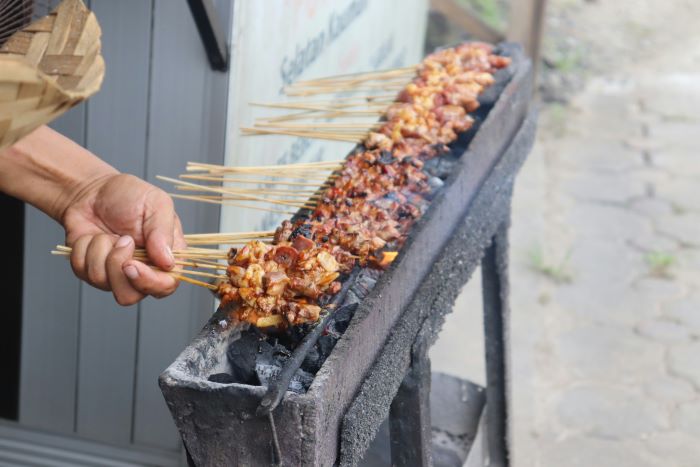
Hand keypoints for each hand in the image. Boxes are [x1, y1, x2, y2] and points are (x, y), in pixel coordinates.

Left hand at [62, 173, 186, 304]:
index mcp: (165, 257)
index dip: (149, 282)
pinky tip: (92, 236)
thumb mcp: (156, 203)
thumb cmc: (129, 194)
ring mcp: (115, 273)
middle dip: (117, 269)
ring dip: (100, 252)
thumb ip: (163, 231)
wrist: (92, 191)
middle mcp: (142, 270)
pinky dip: (84, 249)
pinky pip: (83, 272)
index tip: (131, 265)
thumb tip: (168, 262)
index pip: (166, 285)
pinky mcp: (91, 270)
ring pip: (103, 284)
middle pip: (131, 296)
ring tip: (107, 233)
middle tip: (119, 241)